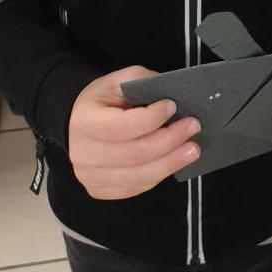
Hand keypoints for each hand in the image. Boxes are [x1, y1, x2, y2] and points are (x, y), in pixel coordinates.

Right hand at [68, 67, 200, 200]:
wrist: (77, 125)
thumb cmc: (102, 101)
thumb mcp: (117, 81)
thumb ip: (142, 82)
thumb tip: (173, 94)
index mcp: (84, 121)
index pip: (121, 126)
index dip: (150, 119)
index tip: (173, 106)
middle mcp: (83, 153)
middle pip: (134, 154)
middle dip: (169, 140)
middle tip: (193, 126)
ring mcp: (91, 177)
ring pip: (138, 176)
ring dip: (170, 162)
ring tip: (193, 149)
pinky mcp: (101, 190)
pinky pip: (137, 187)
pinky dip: (160, 174)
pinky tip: (175, 161)